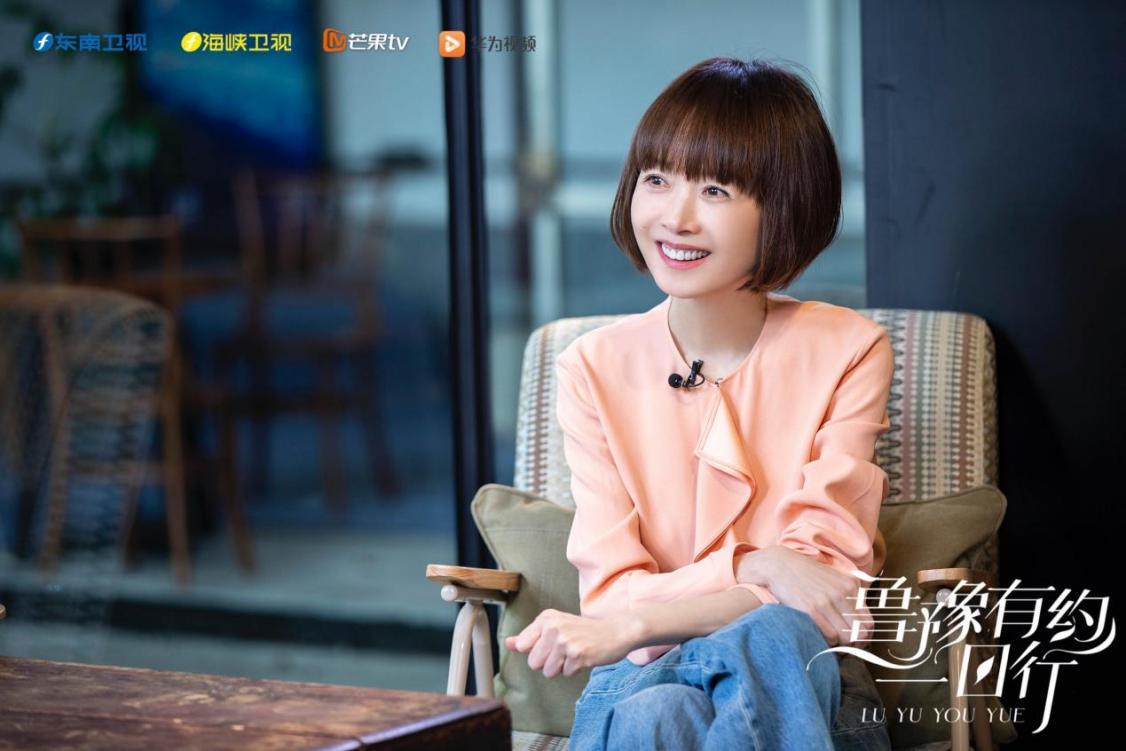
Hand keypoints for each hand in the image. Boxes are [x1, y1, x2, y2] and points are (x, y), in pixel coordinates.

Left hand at [504, 609, 638, 677]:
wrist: (616, 631)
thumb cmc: (584, 631)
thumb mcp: (556, 627)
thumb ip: (530, 637)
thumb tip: (508, 643)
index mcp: (546, 618)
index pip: (523, 645)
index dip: (537, 651)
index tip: (551, 643)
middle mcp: (554, 627)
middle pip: (533, 663)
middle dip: (548, 662)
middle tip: (565, 650)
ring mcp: (565, 641)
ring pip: (548, 671)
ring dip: (561, 668)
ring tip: (574, 654)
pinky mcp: (577, 655)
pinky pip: (565, 674)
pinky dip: (575, 669)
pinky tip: (584, 657)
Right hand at [736, 545, 873, 647]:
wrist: (780, 565)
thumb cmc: (806, 574)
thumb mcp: (834, 578)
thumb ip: (849, 596)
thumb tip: (859, 623)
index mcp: (850, 586)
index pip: (869, 622)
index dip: (865, 637)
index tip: (858, 642)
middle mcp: (841, 593)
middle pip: (860, 633)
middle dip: (854, 644)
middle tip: (845, 647)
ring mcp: (826, 602)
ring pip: (845, 637)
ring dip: (839, 644)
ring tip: (831, 641)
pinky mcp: (811, 609)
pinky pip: (829, 636)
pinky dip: (827, 641)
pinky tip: (820, 634)